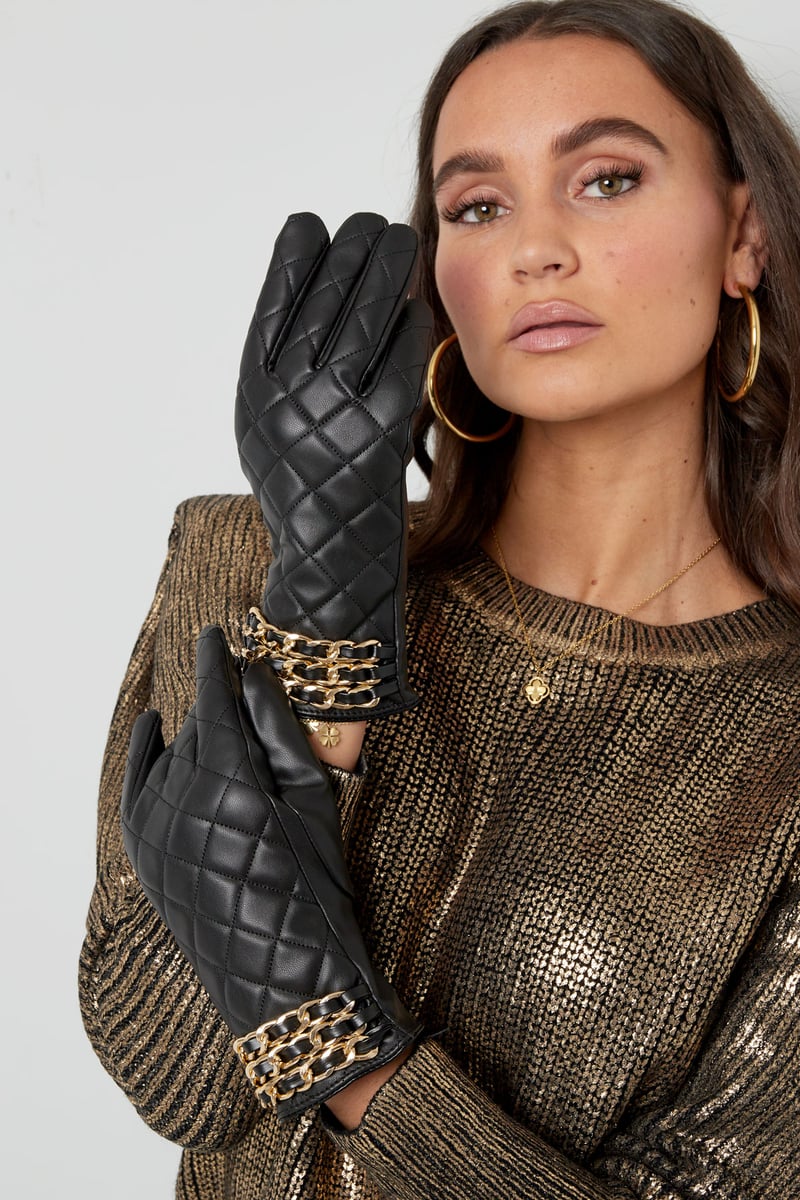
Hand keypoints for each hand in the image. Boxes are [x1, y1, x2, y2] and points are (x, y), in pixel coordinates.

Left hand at [120, 626, 420, 1116]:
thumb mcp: (314, 805)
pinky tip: (154, 731)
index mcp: (230, 783)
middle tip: (233, 677)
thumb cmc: (315, 893)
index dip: (215, 663)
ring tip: (219, 724)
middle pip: (195, 726)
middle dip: (214, 700)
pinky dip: (147, 757)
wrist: (283, 980)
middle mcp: (181, 799)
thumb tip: (253, 675)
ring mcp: (155, 827)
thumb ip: (279, 733)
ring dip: (193, 734)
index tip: (216, 634)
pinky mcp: (143, 851)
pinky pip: (138, 786)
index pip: (214, 701)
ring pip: (169, 755)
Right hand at [235, 212, 431, 719]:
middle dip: (351, 249)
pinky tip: (416, 302)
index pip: (274, 301)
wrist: (325, 561)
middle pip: (323, 300)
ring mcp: (332, 417)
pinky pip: (397, 365)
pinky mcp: (379, 437)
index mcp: (254, 391)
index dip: (299, 255)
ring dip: (384, 269)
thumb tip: (313, 283)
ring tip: (398, 240)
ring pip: (361, 321)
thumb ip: (280, 363)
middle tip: (373, 224)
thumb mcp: (268, 423)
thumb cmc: (301, 484)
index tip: (318, 225)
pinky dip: (407, 326)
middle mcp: (287, 399)